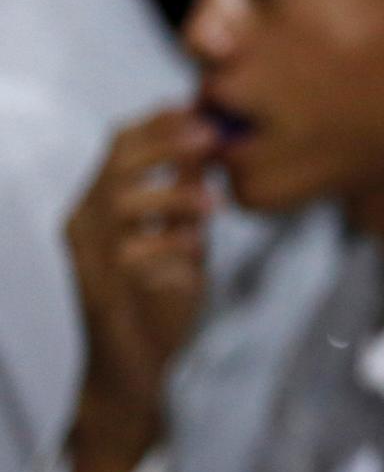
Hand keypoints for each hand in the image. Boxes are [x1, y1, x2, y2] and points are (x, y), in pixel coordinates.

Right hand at [64, 108, 216, 471]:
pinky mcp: (98, 291)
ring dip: (170, 197)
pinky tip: (196, 249)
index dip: (154, 123)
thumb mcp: (181, 232)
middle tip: (209, 136)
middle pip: (114, 167)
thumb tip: (209, 137)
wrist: (135, 367)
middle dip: (161, 145)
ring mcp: (87, 258)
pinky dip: (166, 246)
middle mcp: (84, 225)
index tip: (195, 104)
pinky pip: (127, 256)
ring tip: (213, 204)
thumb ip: (187, 190)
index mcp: (100, 204)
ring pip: (117, 206)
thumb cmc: (158, 294)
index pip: (118, 148)